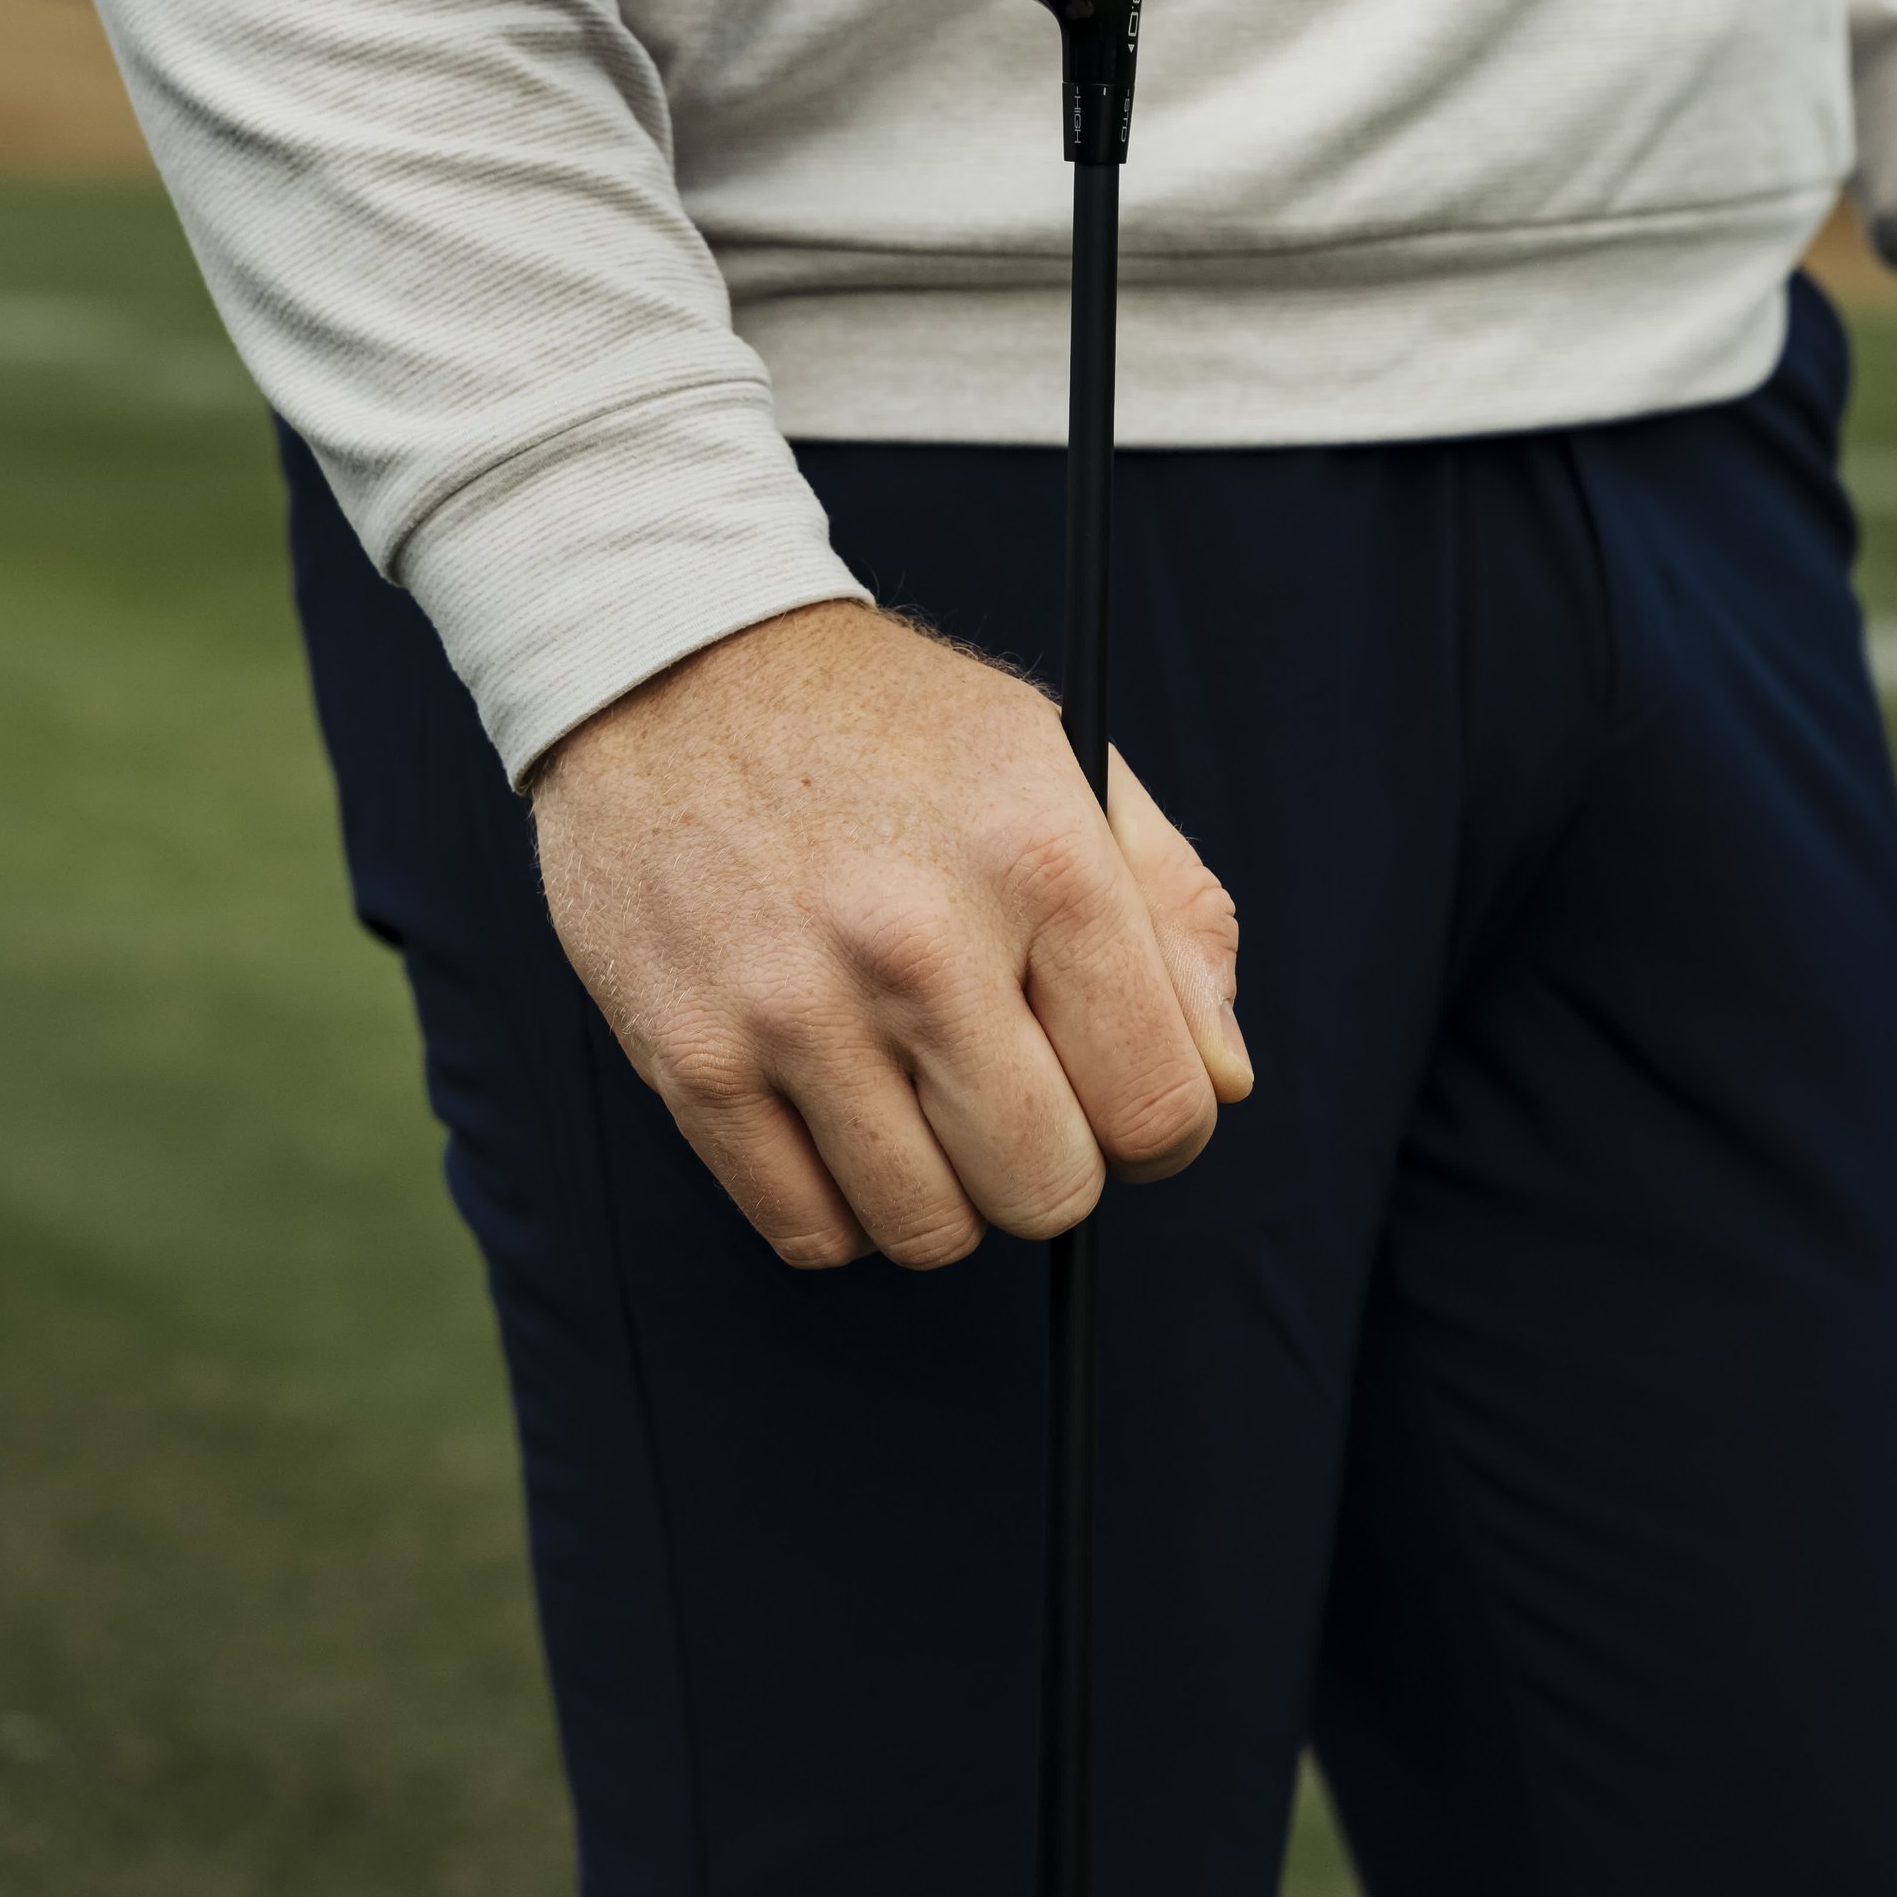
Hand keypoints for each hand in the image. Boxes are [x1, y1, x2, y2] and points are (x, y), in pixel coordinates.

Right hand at [529, 601, 1251, 1268]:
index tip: (1120, 1096)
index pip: (1157, 1103)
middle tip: (1012, 1088)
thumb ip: (1172, 913)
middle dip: (1051, 1162)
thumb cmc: (892, 727)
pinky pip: (808, 1231)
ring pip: (928, 1230)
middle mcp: (919, 939)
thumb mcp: (1060, 759)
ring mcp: (794, 1005)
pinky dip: (839, 1204)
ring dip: (942, 1190)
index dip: (1161, 1128)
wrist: (676, 665)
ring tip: (917, 1092)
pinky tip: (838, 1111)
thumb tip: (1220, 1082)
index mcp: (1039, 856)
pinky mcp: (691, 1055)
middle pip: (1047, 1187)